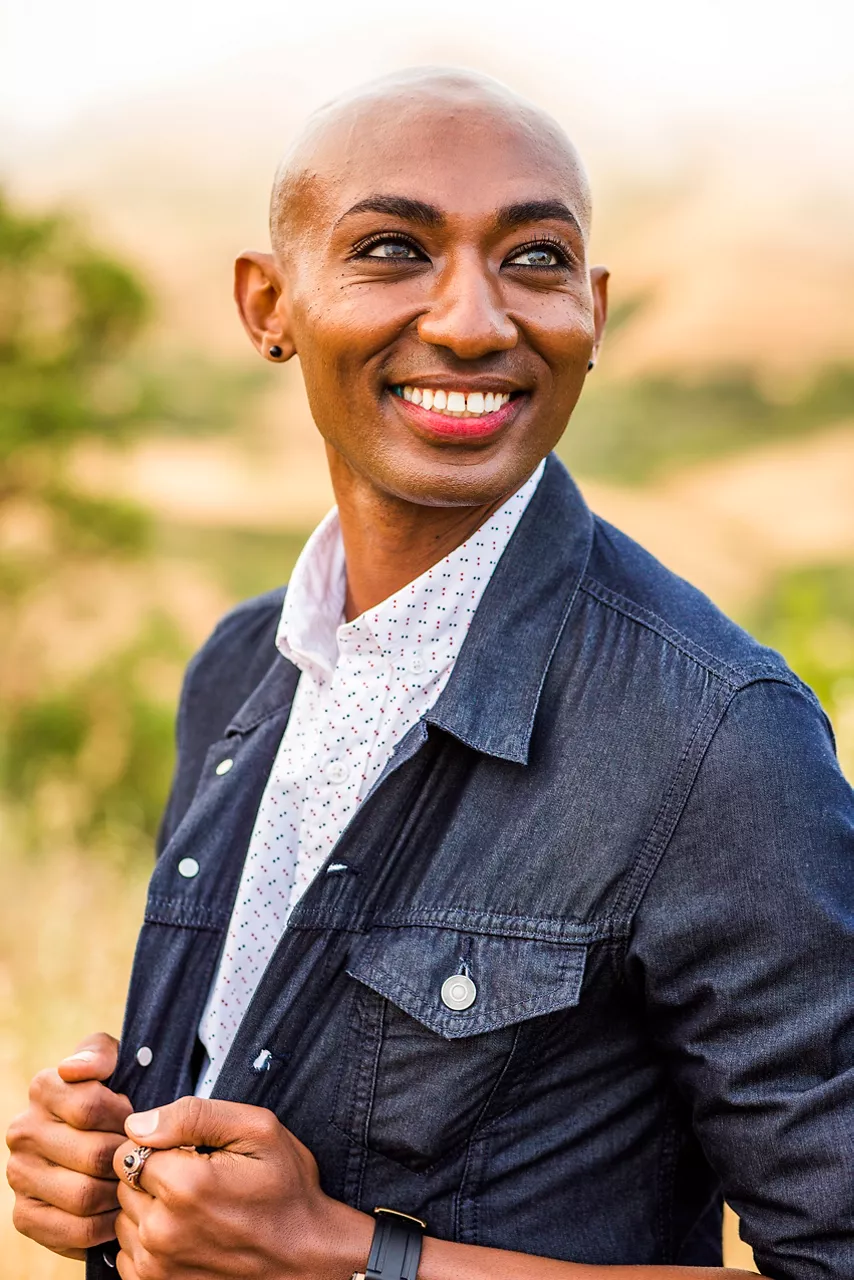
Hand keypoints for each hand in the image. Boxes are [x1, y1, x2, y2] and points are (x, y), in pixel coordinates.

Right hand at [6, 1032, 132, 1258]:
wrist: (105, 1142)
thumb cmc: (117, 1098)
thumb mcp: (117, 1062)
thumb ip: (100, 1053)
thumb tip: (72, 1069)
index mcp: (44, 1088)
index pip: (91, 1107)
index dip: (126, 1118)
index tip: (139, 1121)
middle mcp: (23, 1130)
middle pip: (93, 1155)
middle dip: (126, 1159)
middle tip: (144, 1159)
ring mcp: (19, 1175)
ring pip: (84, 1195)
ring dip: (119, 1194)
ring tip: (135, 1184)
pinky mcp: (24, 1216)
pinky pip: (74, 1230)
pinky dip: (105, 1226)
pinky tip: (118, 1211)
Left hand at [112, 1097, 372, 1278]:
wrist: (306, 1258)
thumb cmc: (286, 1191)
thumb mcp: (257, 1131)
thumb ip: (194, 1115)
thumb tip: (138, 1122)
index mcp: (184, 1185)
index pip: (130, 1148)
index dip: (161, 1145)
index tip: (191, 1153)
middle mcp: (162, 1231)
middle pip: (124, 1184)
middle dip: (154, 1176)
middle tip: (198, 1180)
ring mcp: (157, 1267)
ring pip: (125, 1219)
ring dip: (150, 1210)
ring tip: (194, 1210)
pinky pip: (128, 1255)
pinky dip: (150, 1243)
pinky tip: (187, 1236)